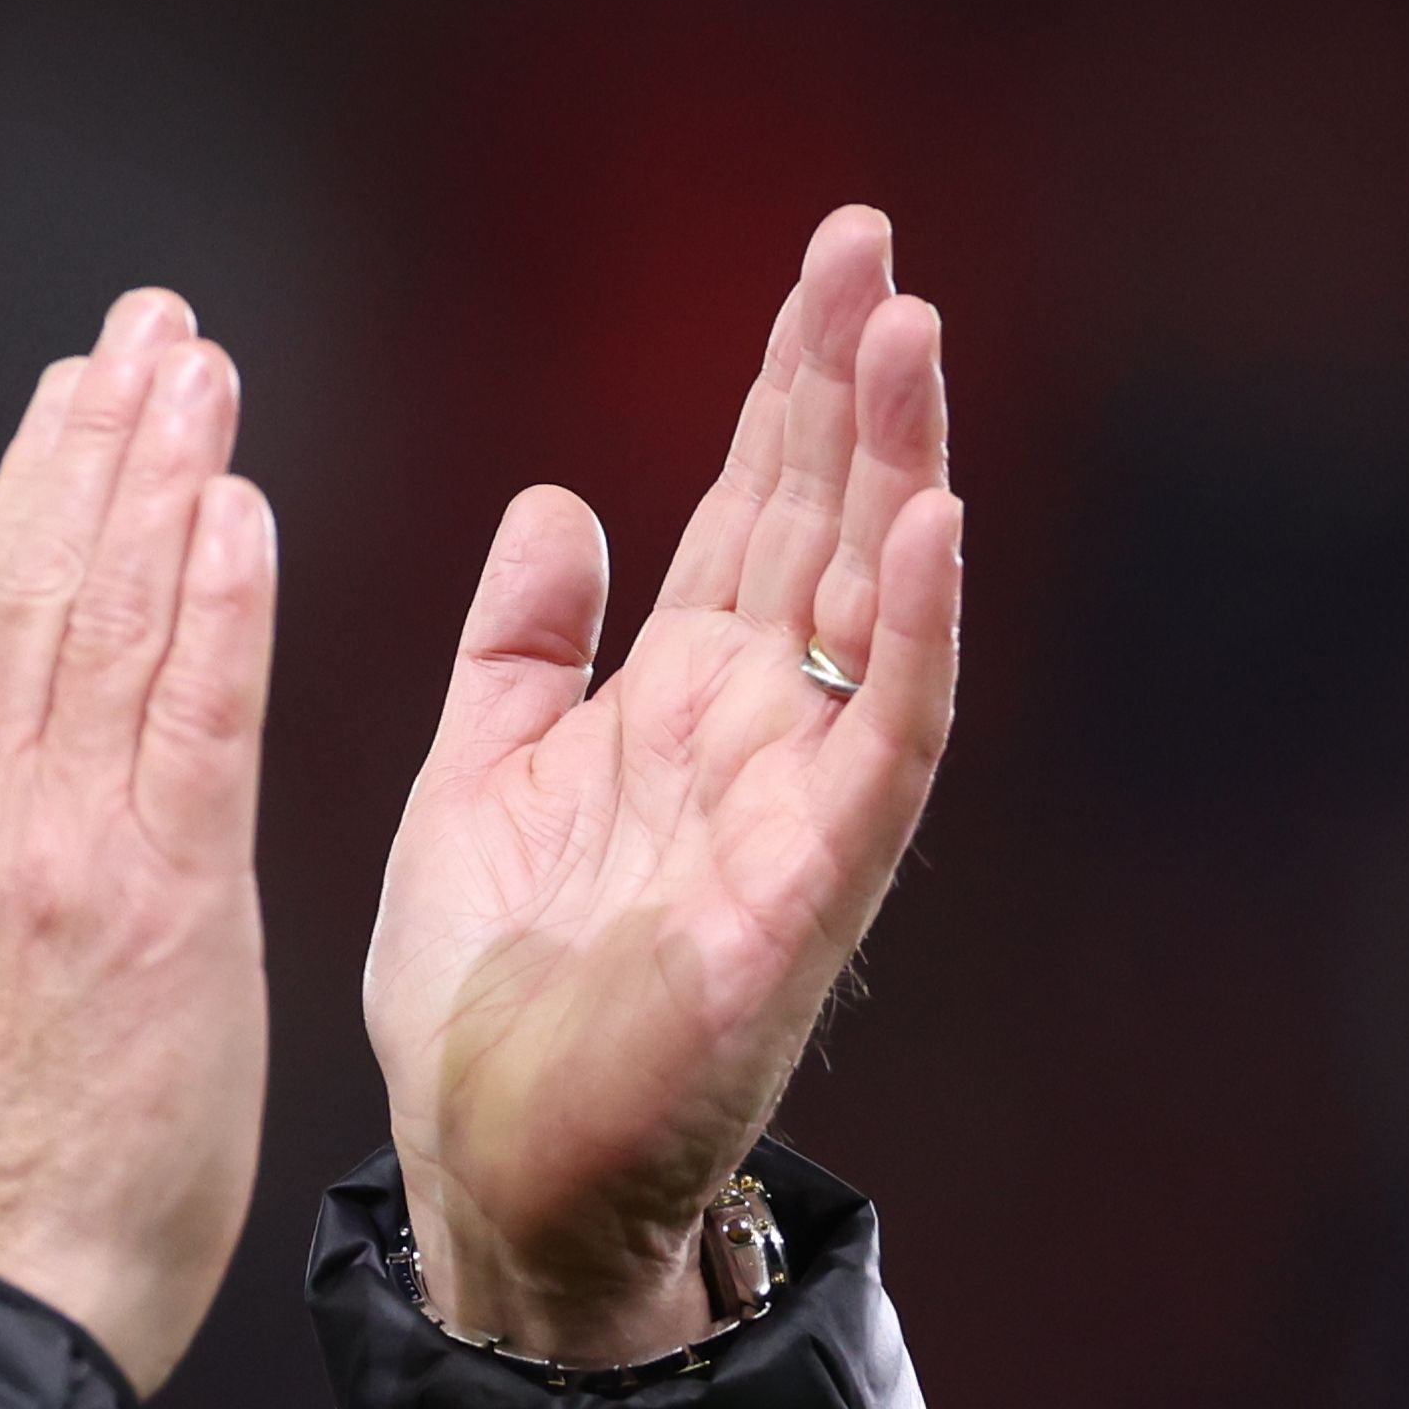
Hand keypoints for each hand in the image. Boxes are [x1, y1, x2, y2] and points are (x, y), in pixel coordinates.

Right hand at [0, 290, 276, 1397]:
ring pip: (106, 625)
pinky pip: (188, 721)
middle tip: (150, 328)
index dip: (30, 496)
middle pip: (36, 589)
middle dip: (96, 442)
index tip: (74, 395)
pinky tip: (236, 510)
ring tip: (196, 369)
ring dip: (157, 479)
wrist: (2, 1274)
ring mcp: (56, 850)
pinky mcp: (157, 899)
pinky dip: (210, 607)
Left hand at [366, 207, 962, 1361]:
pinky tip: (931, 523)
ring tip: (908, 331)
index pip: (751, 509)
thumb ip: (525, 649)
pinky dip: (914, 634)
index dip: (783, 389)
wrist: (490, 1169)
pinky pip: (884, 742)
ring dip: (896, 468)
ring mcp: (793, 806)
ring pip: (871, 603)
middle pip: (820, 523)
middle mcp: (754, 734)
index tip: (822, 260)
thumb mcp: (477, 778)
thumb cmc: (486, 999)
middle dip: (847, 385)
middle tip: (873, 238)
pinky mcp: (809, 888)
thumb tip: (563, 505)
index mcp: (675, 701)